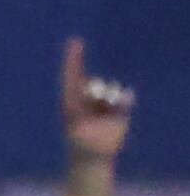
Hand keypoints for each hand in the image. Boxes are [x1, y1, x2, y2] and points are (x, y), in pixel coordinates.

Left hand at [63, 38, 135, 164]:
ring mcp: (103, 102)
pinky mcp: (118, 109)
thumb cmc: (80, 141)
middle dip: (95, 92)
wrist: (92, 154)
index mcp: (71, 97)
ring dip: (109, 99)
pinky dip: (124, 98)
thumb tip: (84, 102)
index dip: (74, 58)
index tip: (76, 41)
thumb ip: (80, 114)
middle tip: (93, 105)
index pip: (73, 73)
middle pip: (94, 83)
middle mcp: (87, 96)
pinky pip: (124, 98)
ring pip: (109, 89)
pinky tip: (124, 100)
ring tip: (105, 112)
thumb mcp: (77, 129)